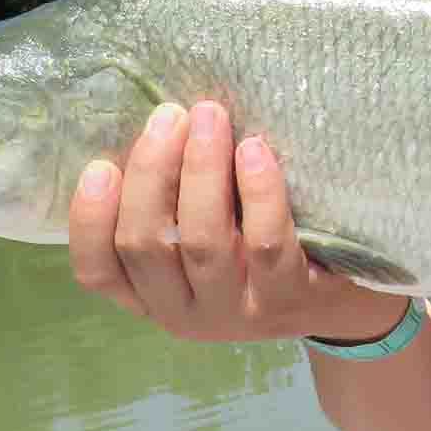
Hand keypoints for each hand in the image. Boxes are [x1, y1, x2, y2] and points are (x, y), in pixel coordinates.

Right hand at [68, 101, 407, 341]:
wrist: (341, 300)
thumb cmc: (257, 251)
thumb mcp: (204, 239)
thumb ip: (172, 206)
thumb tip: (153, 127)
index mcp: (150, 297)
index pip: (97, 271)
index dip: (89, 220)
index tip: (100, 165)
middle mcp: (183, 315)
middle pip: (145, 244)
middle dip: (152, 172)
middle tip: (170, 115)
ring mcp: (234, 314)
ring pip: (202, 242)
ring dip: (201, 170)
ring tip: (209, 117)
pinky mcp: (285, 302)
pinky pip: (265, 242)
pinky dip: (256, 191)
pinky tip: (254, 151)